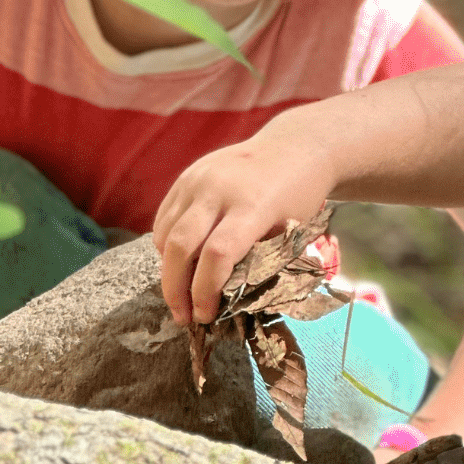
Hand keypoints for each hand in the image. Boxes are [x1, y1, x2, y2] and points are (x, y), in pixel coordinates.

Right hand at [153, 123, 334, 324]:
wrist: (296, 146)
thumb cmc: (299, 197)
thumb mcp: (288, 231)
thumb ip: (256, 260)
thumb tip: (224, 300)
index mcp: (252, 205)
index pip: (217, 255)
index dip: (205, 291)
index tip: (205, 316)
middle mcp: (218, 189)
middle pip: (181, 245)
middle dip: (175, 289)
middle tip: (182, 316)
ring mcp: (197, 179)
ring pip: (165, 233)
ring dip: (168, 269)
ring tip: (181, 292)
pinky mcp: (186, 175)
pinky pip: (164, 218)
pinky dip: (166, 245)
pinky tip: (179, 262)